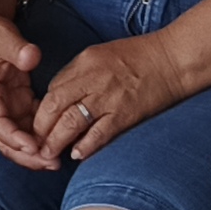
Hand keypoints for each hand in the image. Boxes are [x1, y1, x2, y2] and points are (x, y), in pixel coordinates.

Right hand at [0, 4, 53, 168]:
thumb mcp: (0, 35)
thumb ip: (16, 47)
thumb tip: (32, 58)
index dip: (15, 139)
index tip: (34, 147)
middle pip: (7, 140)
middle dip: (28, 155)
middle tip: (52, 163)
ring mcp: (4, 103)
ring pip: (18, 136)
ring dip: (35, 150)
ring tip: (58, 159)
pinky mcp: (15, 99)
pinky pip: (28, 122)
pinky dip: (41, 133)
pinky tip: (59, 138)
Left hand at [25, 34, 185, 165]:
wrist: (174, 59)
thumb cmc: (139, 56)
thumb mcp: (102, 54)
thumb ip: (80, 74)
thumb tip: (61, 99)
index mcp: (86, 61)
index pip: (53, 87)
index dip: (42, 110)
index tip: (39, 125)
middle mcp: (93, 77)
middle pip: (54, 104)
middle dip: (41, 127)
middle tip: (36, 144)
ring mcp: (109, 96)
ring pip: (72, 121)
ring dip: (57, 141)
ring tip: (50, 155)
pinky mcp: (125, 113)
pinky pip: (99, 134)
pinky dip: (85, 146)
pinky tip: (77, 155)